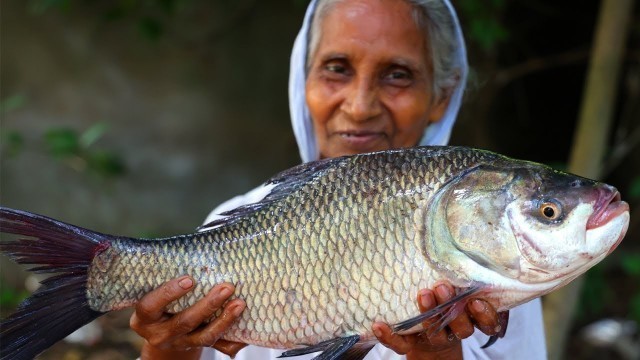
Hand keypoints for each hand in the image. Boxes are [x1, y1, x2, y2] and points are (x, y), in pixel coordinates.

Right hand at [130, 276, 247, 358]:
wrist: (162, 335)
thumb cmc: (161, 304)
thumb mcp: (155, 293)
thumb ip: (169, 280)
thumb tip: (196, 250)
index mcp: (145, 318)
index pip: (150, 306)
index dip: (169, 293)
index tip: (189, 279)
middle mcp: (160, 334)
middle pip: (184, 322)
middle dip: (208, 305)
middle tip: (227, 287)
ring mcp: (179, 344)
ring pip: (204, 337)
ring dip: (224, 320)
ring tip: (239, 303)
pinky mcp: (196, 349)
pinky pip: (217, 346)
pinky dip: (232, 338)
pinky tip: (245, 325)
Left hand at [373, 282, 499, 359]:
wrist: (425, 333)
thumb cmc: (444, 297)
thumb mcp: (455, 283)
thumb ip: (460, 272)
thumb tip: (456, 239)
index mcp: (471, 316)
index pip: (487, 322)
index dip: (484, 314)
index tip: (476, 301)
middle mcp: (455, 329)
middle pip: (462, 327)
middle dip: (452, 308)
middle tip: (442, 287)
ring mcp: (434, 338)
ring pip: (435, 334)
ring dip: (428, 316)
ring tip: (422, 294)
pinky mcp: (412, 344)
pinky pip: (402, 344)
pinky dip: (390, 336)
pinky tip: (379, 324)